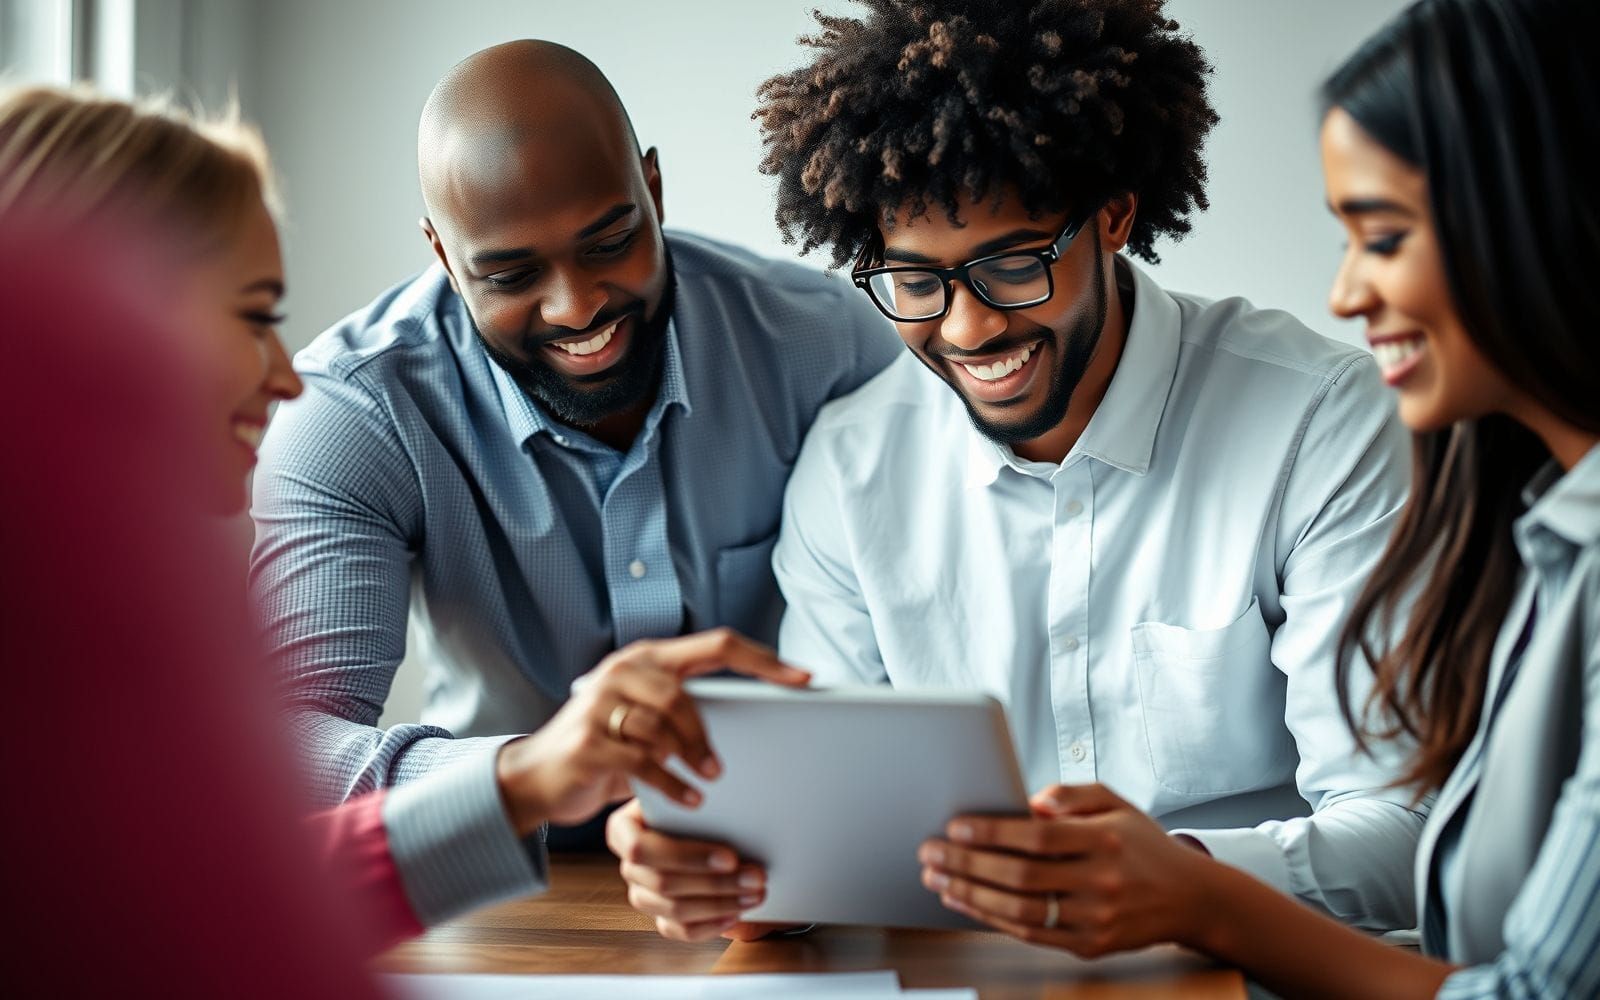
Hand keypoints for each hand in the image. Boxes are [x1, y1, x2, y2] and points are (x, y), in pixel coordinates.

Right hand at [496, 628, 810, 834]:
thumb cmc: (605, 750)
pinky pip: (642, 759)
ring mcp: (599, 701)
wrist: (537, 777)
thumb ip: (683, 709)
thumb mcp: (644, 721)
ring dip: (690, 756)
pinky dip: (670, 782)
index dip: (764, 660)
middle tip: (725, 766)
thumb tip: (756, 718)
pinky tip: (688, 799)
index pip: (717, 645)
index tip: (804, 678)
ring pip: (661, 722)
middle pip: (684, 691)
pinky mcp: (588, 738)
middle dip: (708, 731)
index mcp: (647, 658)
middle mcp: (622, 670)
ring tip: (708, 782)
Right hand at [608, 799, 792, 941]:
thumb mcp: (690, 793)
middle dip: (716, 882)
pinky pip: (679, 930)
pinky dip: (710, 925)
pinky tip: (736, 913)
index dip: (687, 856)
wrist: (699, 821)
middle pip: (664, 882)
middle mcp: (629, 865)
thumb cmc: (695, 804)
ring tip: (754, 893)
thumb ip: (696, 801)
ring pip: (675, 909)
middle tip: (756, 877)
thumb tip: (733, 812)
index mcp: (623, 829)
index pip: (642, 848)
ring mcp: (641, 894)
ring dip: (720, 904)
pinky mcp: (659, 916)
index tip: (730, 857)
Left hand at [918, 783, 1212, 957]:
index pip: (1038, 836)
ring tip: (937, 879)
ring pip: (1020, 911)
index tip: (955, 826)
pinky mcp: (1090, 944)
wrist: (1190, 897)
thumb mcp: (1115, 802)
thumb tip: (1026, 800)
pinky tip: (965, 903)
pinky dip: (991, 919)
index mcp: (1106, 839)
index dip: (992, 832)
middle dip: (966, 864)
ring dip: (971, 895)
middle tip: (930, 852)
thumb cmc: (1141, 845)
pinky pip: (1031, 935)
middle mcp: (1101, 881)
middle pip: (1021, 875)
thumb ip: (1070, 794)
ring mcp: (1096, 917)